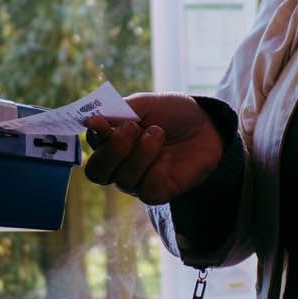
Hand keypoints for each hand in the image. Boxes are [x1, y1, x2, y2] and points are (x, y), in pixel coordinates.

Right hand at [82, 93, 223, 204]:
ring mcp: (137, 181)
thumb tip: (91, 122)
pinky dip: (156, 171)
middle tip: (132, 128)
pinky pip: (146, 191)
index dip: (94, 136)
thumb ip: (118, 112)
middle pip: (97, 172)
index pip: (91, 146)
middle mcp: (119, 165)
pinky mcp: (157, 193)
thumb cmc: (172, 113)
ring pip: (124, 180)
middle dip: (113, 150)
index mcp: (110, 142)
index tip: (100, 121)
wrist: (206, 125)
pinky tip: (167, 158)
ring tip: (158, 133)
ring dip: (142, 154)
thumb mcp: (145, 105)